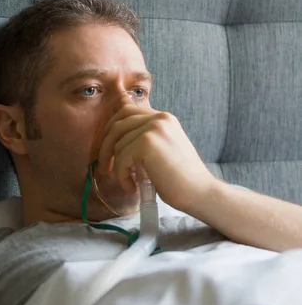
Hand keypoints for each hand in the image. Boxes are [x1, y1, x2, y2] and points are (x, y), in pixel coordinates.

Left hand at [97, 104, 217, 212]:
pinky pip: (122, 158)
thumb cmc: (180, 178)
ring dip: (118, 168)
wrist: (199, 192)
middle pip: (117, 125)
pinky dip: (122, 176)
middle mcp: (159, 118)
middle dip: (105, 147)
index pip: (127, 112)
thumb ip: (143, 138)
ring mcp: (154, 128)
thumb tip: (115, 134)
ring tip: (128, 183)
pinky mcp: (148, 143)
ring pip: (118, 144)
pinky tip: (133, 187)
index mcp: (163, 118)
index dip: (111, 131)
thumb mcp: (161, 150)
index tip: (108, 151)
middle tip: (104, 168)